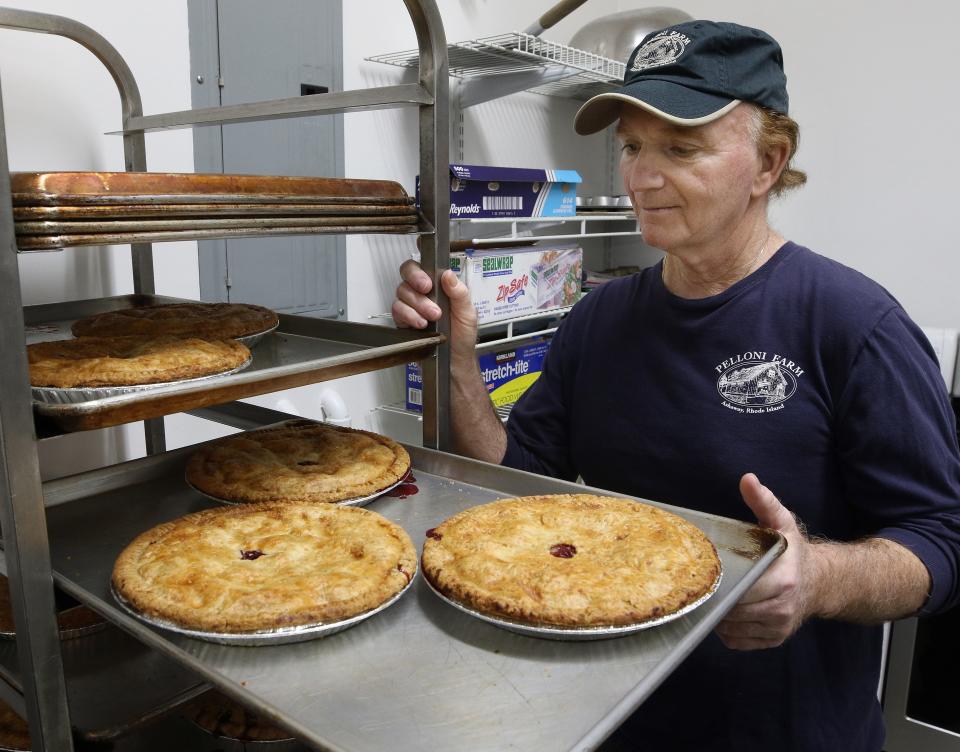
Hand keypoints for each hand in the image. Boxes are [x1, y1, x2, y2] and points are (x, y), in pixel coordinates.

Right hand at [391, 259, 477, 360]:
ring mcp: (412, 305)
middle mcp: (424, 292)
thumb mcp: (468, 313)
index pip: (427, 264)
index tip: (422, 248)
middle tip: (427, 288)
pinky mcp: (403, 320)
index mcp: (440, 285)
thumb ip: (460, 293)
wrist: (454, 362)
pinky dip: (409, 316)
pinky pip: (397, 310)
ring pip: (402, 291)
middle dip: (416, 278)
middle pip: (408, 272)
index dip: (421, 253)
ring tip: (432, 317)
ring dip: (417, 303)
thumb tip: (448, 275)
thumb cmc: (462, 337)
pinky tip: (421, 324)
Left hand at [714, 473, 820, 650]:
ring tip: (714, 595)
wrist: (821, 581)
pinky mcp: (773, 640)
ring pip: (732, 628)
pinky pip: (738, 641)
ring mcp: (777, 628)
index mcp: (783, 581)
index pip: (741, 589)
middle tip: (701, 584)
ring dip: (718, 614)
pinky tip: (726, 610)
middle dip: (715, 598)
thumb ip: (764, 501)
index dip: (721, 583)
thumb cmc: (794, 552)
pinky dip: (727, 629)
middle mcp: (781, 609)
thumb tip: (747, 479)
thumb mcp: (781, 522)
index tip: (707, 573)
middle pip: (732, 610)